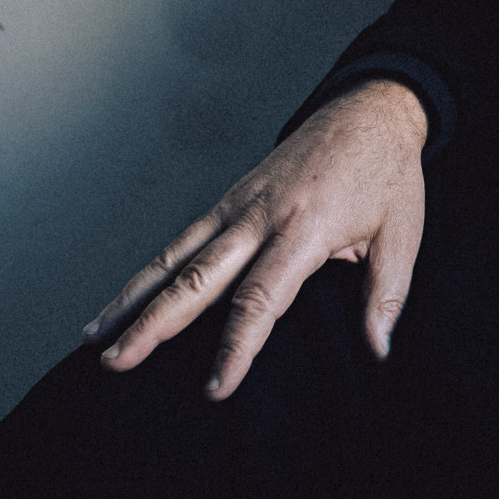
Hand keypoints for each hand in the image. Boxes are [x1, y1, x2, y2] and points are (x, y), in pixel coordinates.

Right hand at [83, 78, 427, 398]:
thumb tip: (379, 352)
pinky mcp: (230, 198)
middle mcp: (261, 216)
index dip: (237, 346)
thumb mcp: (403, 234)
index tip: (216, 388)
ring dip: (134, 297)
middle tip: (117, 363)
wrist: (372, 109)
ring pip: (176, 256)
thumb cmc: (389, 173)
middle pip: (199, 278)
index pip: (261, 298)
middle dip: (155, 324)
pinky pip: (182, 239)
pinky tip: (124, 300)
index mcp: (305, 229)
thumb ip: (386, 296)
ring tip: (95, 338)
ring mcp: (239, 204)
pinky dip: (150, 270)